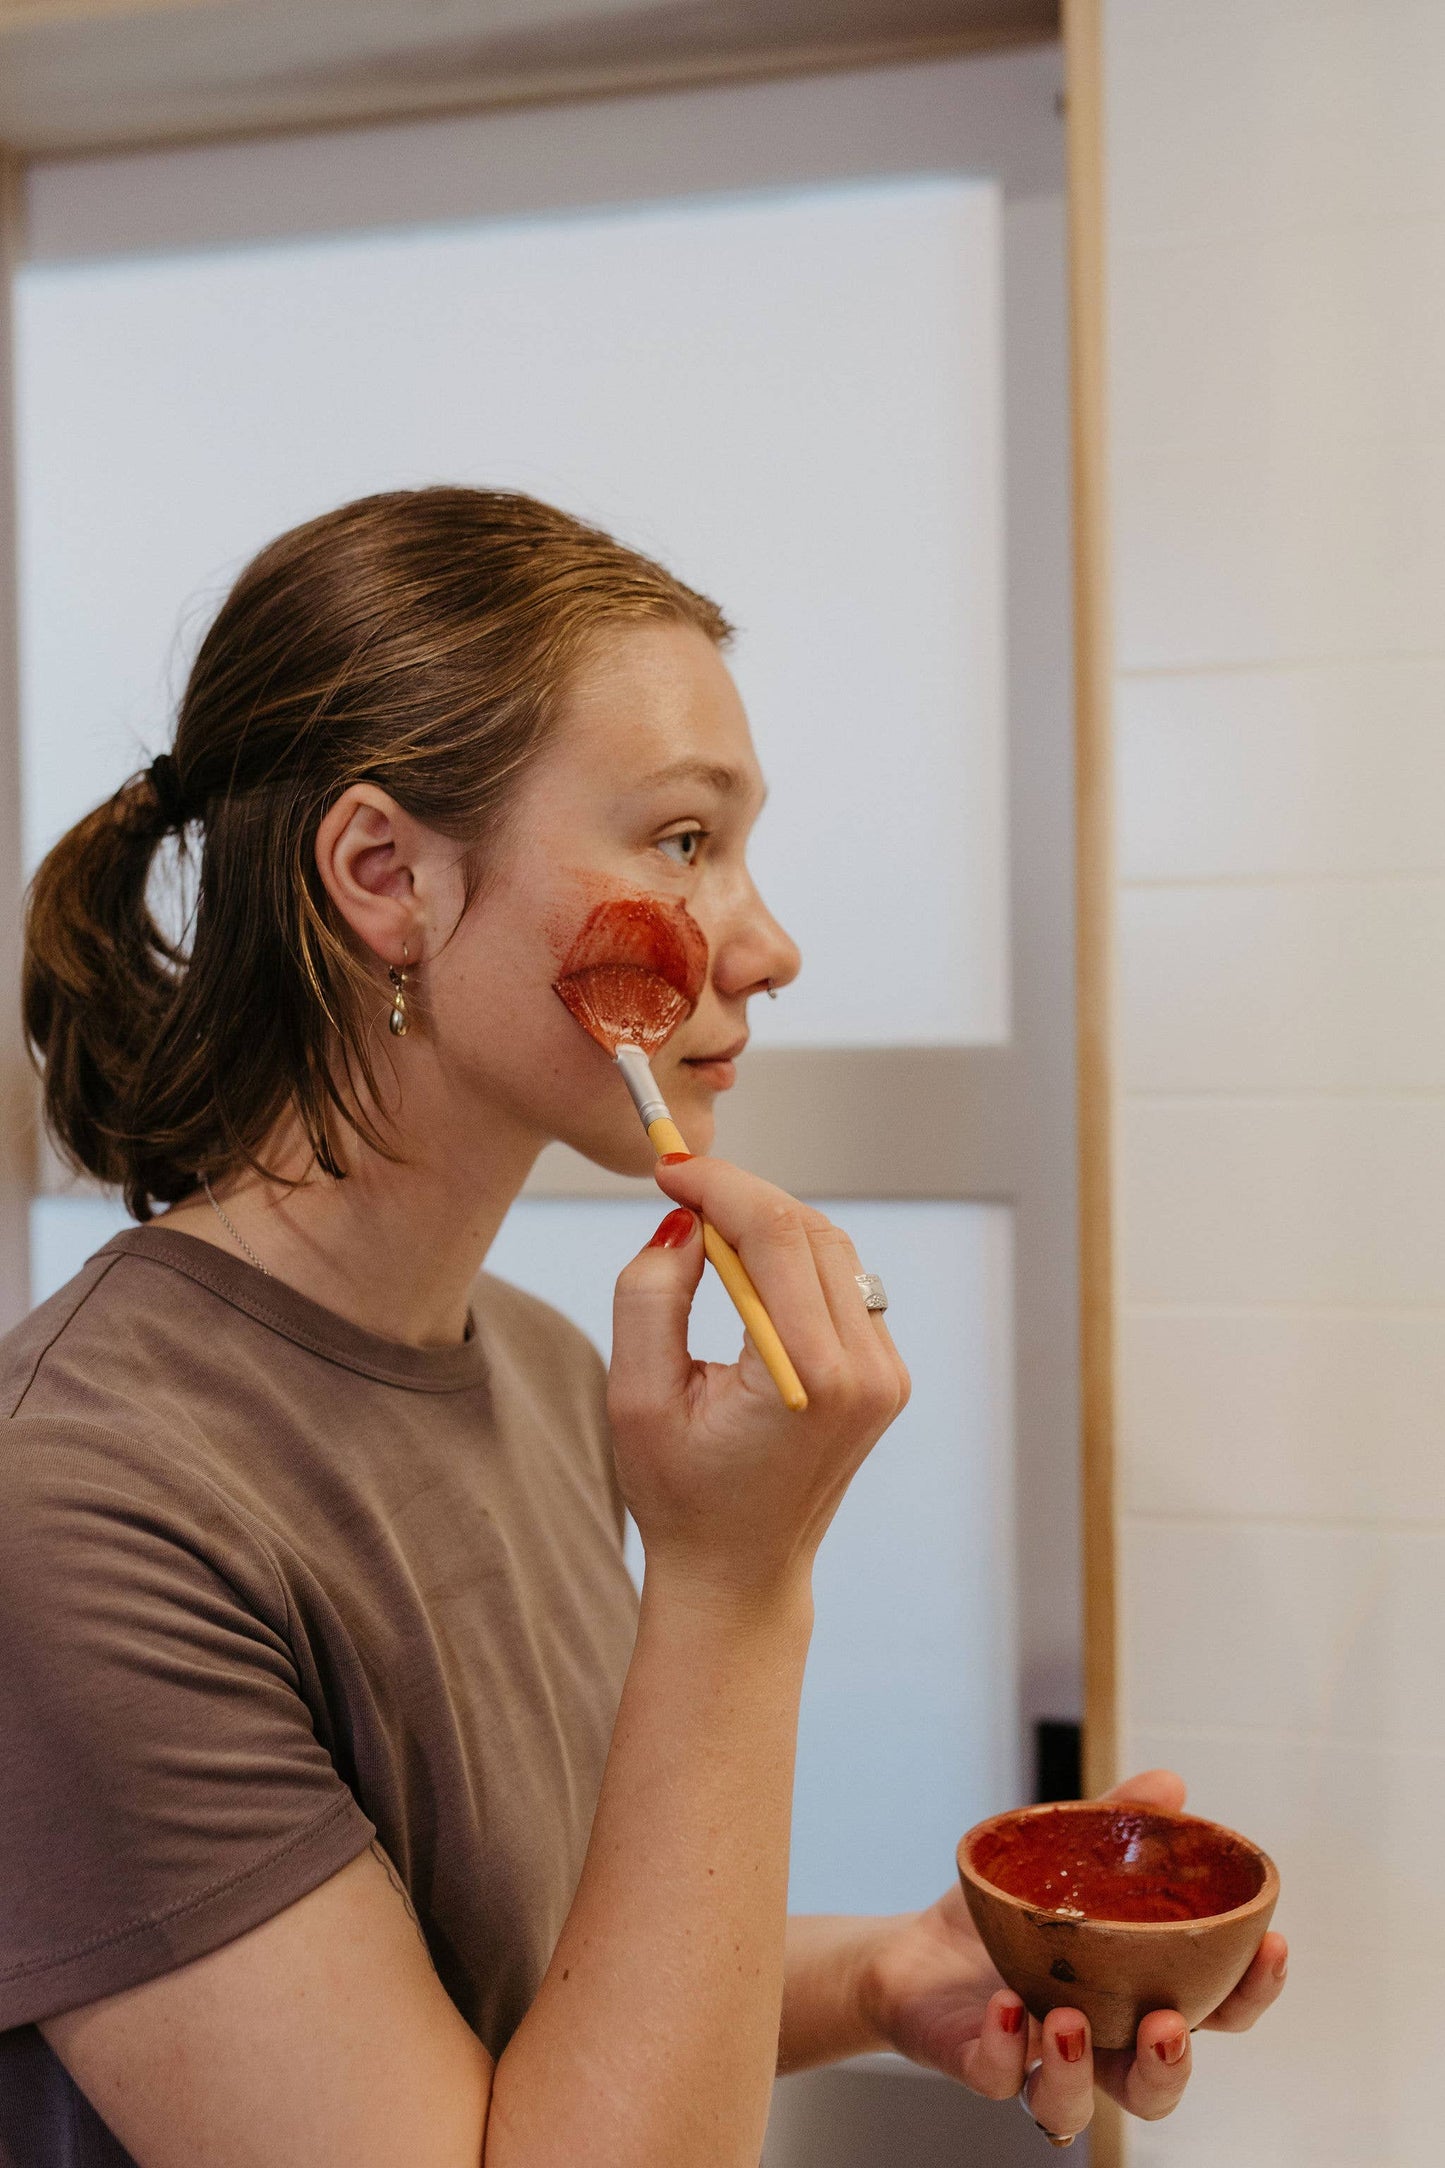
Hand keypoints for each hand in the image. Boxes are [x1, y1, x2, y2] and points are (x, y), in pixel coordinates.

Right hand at [607, 1154, 909, 1602]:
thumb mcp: (636, 1397)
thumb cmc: (678, 1493)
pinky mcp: (887, 1377)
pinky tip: (747, 1273)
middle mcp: (864, 1372)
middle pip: (810, 1231)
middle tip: (679, 1191)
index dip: (721, 1186)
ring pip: (831, 1250)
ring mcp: (886, 1375)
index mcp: (808, 1380)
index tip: (669, 1170)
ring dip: (769, 1224)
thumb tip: (684, 1222)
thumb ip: (651, 1296)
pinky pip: (843, 1284)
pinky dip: (794, 1260)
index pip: (776, 1236)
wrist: (740, 1571)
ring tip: (704, 1233)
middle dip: (742, 1196)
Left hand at [861, 1771, 1287, 2137]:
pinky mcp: (980, 2063)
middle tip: (1169, 2024)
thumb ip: (1114, 1824)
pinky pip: (997, 2076)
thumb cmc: (1005, 1915)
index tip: (1272, 1945)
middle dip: (1171, 2066)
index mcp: (1137, 1997)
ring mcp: (1037, 2061)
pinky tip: (1004, 2010)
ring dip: (1080, 2070)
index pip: (1215, 2013)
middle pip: (1155, 2086)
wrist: (915, 1951)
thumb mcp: (1059, 1857)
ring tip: (1068, 2021)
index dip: (1252, 1991)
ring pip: (1076, 2103)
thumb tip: (1171, 1786)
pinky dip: (1003, 2049)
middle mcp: (1098, 2044)